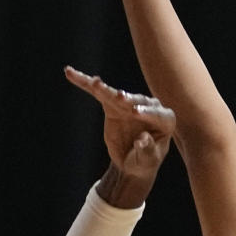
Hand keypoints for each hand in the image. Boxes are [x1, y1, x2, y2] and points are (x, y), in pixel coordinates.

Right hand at [65, 68, 174, 201]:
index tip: (135, 112)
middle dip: (126, 98)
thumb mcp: (147, 161)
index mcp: (165, 120)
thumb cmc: (144, 162)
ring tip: (94, 82)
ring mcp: (129, 103)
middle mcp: (149, 106)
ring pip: (114, 94)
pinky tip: (70, 73)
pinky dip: (84, 82)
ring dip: (103, 88)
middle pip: (136, 100)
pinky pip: (97, 92)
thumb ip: (147, 150)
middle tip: (119, 96)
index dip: (147, 113)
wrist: (131, 163)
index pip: (158, 115)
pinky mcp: (112, 103)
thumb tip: (142, 139)